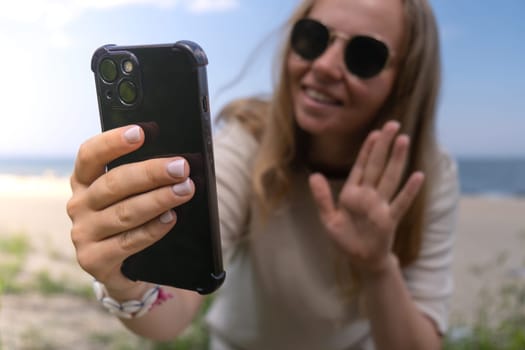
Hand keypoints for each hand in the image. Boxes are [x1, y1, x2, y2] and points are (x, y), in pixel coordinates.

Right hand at [66, 125, 194, 296]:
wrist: (130, 269)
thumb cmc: (136, 220)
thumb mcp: (135, 194)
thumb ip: (145, 177)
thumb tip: (176, 161)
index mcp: (85, 181)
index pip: (90, 155)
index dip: (113, 142)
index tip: (140, 132)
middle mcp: (79, 205)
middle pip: (114, 183)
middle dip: (151, 173)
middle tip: (180, 167)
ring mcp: (83, 233)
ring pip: (124, 212)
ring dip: (158, 199)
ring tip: (185, 190)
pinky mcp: (93, 259)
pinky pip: (128, 241)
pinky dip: (153, 229)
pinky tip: (171, 218)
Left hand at [309, 121, 423, 276]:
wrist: (360, 260)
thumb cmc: (344, 239)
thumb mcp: (328, 219)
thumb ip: (322, 197)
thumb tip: (314, 175)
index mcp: (352, 193)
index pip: (361, 166)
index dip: (367, 149)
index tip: (375, 132)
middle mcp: (368, 196)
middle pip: (377, 166)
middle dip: (384, 145)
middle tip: (393, 125)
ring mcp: (380, 207)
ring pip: (389, 178)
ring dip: (396, 160)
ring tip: (404, 141)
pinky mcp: (389, 220)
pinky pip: (400, 203)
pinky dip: (408, 191)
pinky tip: (417, 176)